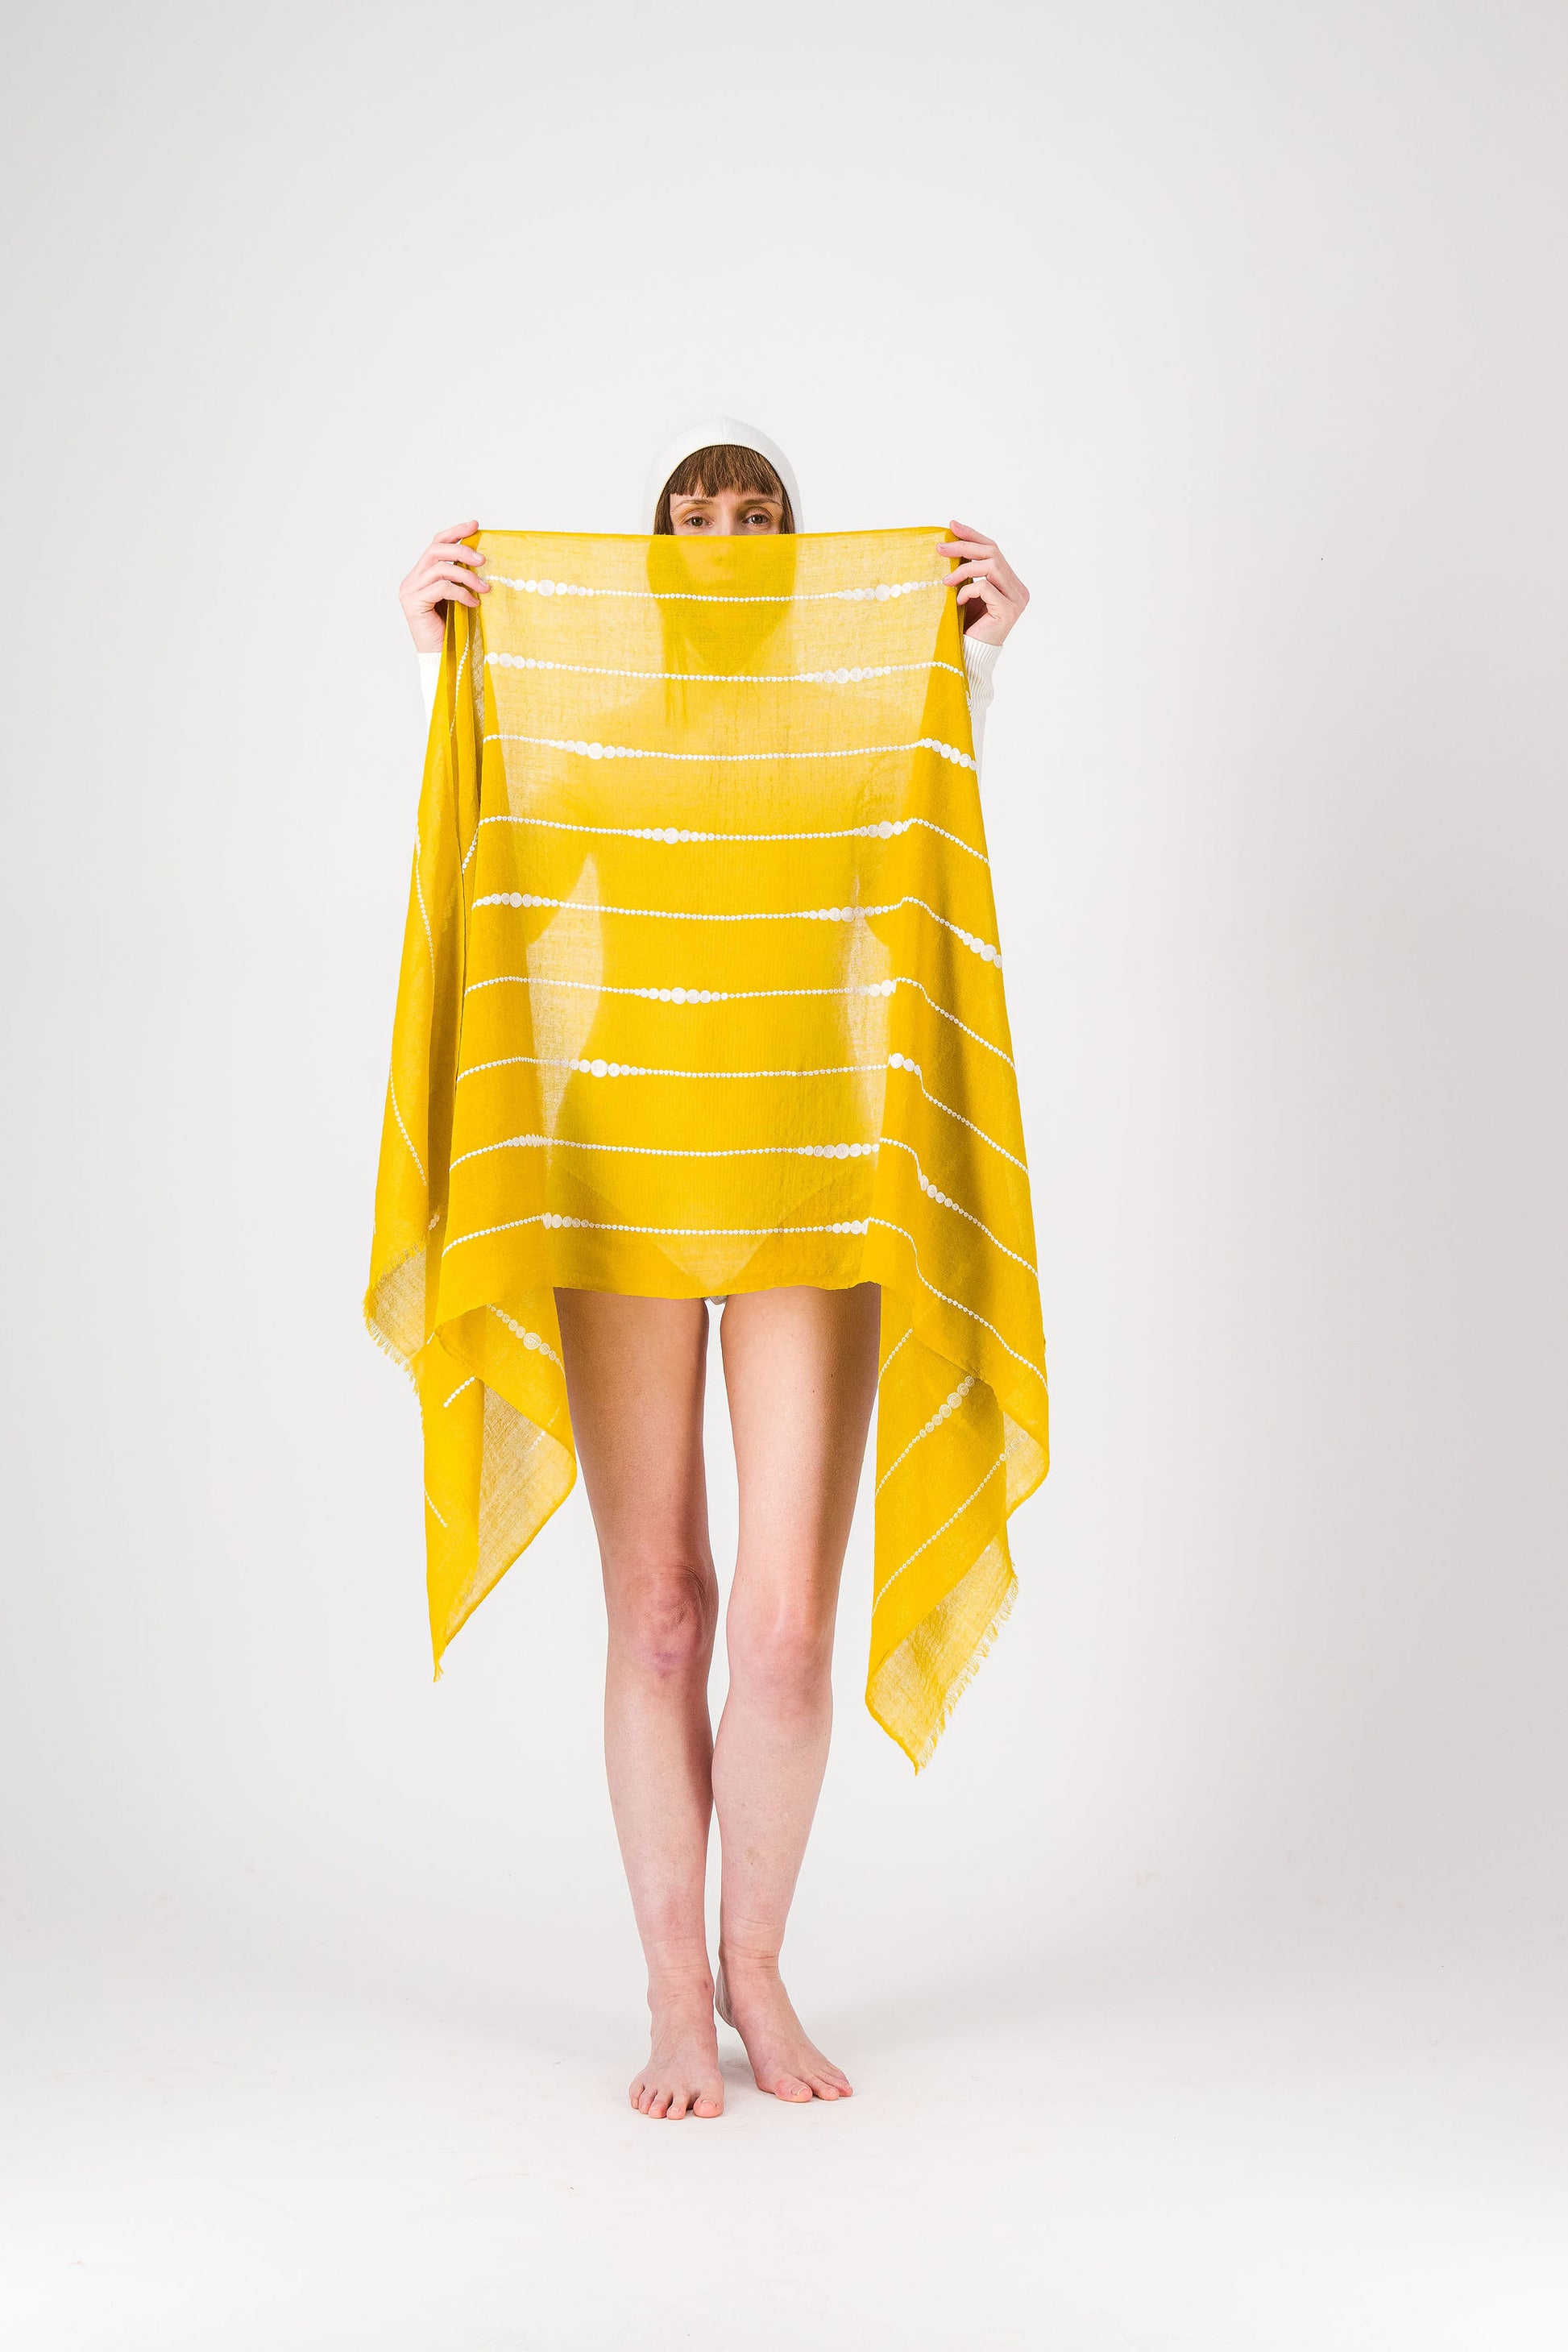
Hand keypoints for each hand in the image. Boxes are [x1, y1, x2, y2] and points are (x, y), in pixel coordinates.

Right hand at [399, 520, 489, 651]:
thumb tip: (485, 560)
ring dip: (467, 575)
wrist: (443, 658)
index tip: (475, 525)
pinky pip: (441, 588)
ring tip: (486, 587)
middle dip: (462, 550)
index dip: (455, 532)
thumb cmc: (454, 631)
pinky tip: (474, 603)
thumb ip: (463, 579)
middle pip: (436, 549)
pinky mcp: (413, 602)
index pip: (436, 544)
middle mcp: (412, 579)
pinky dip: (461, 593)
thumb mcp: (461, 598)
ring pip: (440, 568)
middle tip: (483, 559)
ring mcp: (410, 590)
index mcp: (422, 574)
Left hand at [936, 520, 1028, 644]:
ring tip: (945, 581)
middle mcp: (1018, 589)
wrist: (970, 655)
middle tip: (940, 548)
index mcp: (1011, 582)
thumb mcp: (967, 592)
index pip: (993, 549)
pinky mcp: (1009, 610)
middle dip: (964, 547)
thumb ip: (968, 571)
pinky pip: (985, 587)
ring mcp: (1016, 599)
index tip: (952, 525)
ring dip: (963, 570)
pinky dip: (968, 590)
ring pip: (991, 566)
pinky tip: (958, 602)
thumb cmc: (967, 625)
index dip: (972, 535)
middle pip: (992, 553)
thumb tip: (951, 544)